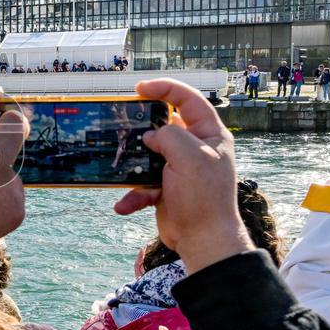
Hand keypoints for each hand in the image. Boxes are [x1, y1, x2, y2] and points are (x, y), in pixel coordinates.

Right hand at [114, 79, 251, 272]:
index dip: (164, 89)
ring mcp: (179, 168)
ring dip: (133, 165)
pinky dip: (132, 193)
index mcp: (209, 135)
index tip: (139, 88)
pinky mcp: (166, 187)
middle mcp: (195, 148)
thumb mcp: (189, 157)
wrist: (203, 240)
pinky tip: (124, 204)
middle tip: (123, 123)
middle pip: (164, 126)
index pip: (188, 100)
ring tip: (119, 167)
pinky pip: (143, 183)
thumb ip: (168, 136)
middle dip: (142, 128)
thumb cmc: (203, 197)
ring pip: (148, 155)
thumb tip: (151, 136)